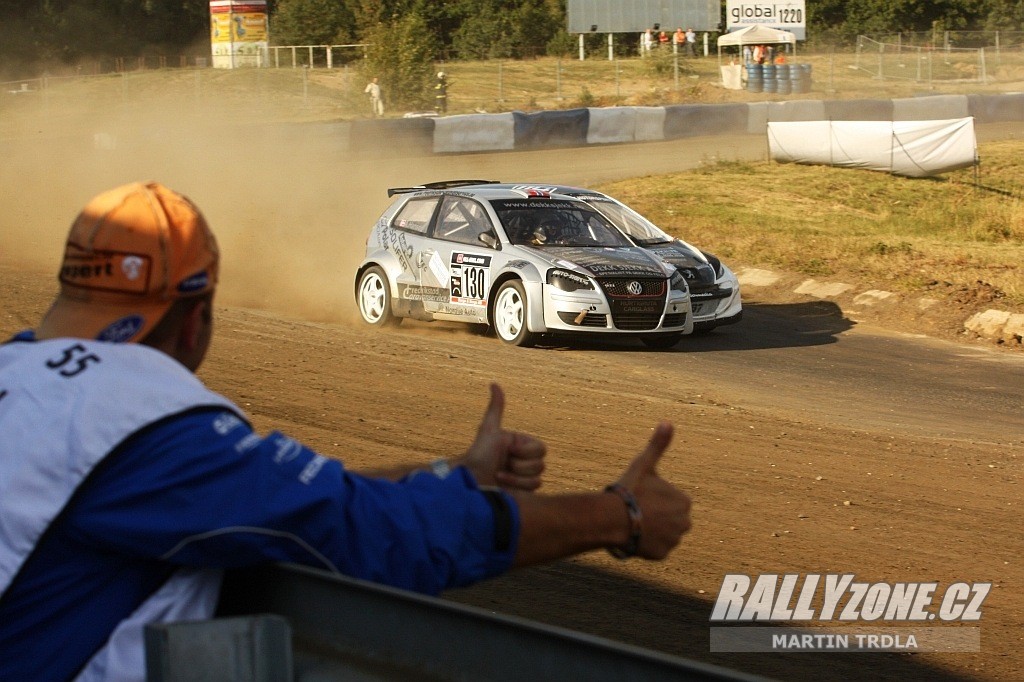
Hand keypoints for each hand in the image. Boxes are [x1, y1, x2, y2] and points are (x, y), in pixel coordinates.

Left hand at [457, 384, 545, 490]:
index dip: (526, 452)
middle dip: (520, 466)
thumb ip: (496, 408)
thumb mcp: (489, 429)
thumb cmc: (479, 454)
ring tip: (499, 475)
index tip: (508, 450)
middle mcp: (525, 460)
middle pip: (541, 465)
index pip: (541, 449)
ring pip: (538, 479)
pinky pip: (534, 489)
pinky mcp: (523, 492)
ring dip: (516, 478)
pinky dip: (517, 487)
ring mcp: (524, 476)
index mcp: (521, 445)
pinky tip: (503, 485)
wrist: (471, 479)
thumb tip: (494, 383)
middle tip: (503, 464)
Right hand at [613, 422, 690, 558]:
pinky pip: (655, 548)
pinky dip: (646, 544)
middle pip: (669, 518)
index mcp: (684, 501)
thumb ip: (658, 445)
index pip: (672, 500)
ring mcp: (674, 540)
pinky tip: (633, 536)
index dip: (655, 498)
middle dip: (656, 516)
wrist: (612, 519)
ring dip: (651, 530)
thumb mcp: (644, 464)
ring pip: (662, 533)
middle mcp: (685, 523)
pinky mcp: (662, 555)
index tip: (641, 497)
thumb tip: (668, 421)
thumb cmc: (629, 490)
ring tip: (633, 523)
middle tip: (636, 511)